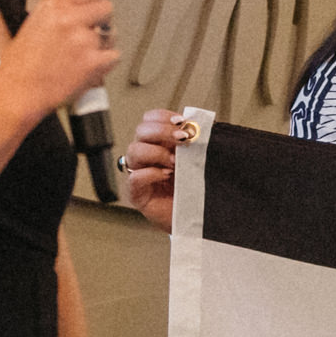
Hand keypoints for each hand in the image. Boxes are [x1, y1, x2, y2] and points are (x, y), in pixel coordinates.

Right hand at [0, 0, 118, 114]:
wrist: (17, 93)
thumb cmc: (20, 66)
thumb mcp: (34, 25)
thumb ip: (59, 14)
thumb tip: (79, 9)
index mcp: (53, 6)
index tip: (94, 7)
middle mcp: (69, 18)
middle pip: (107, 7)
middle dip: (102, 21)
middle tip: (91, 33)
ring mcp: (83, 40)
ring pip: (112, 34)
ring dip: (103, 45)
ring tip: (84, 56)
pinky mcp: (93, 62)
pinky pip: (114, 57)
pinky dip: (105, 65)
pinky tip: (88, 68)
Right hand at [123, 104, 203, 224]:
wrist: (195, 219)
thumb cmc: (195, 189)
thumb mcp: (197, 160)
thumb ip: (195, 143)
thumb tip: (200, 126)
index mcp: (158, 143)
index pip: (150, 119)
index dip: (163, 117)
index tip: (182, 122)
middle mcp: (145, 155)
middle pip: (141, 130)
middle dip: (162, 131)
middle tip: (182, 140)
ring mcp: (138, 173)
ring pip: (134, 151)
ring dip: (157, 153)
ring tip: (176, 163)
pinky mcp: (136, 194)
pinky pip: (134, 177)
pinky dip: (151, 173)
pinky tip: (166, 175)